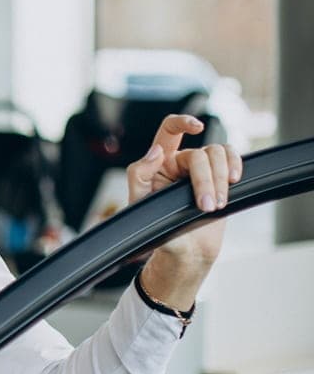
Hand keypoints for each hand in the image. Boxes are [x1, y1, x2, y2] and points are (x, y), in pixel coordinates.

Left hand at [126, 114, 242, 306]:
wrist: (183, 250)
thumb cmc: (156, 228)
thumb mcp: (138, 204)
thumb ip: (139, 175)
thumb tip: (155, 152)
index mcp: (158, 163)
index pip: (168, 131)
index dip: (181, 122)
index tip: (197, 127)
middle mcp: (180, 162)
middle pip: (199, 154)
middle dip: (206, 180)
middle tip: (206, 207)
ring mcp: (202, 168)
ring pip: (218, 154)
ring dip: (220, 180)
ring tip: (215, 205)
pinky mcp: (221, 178)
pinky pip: (232, 157)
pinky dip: (236, 165)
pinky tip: (235, 180)